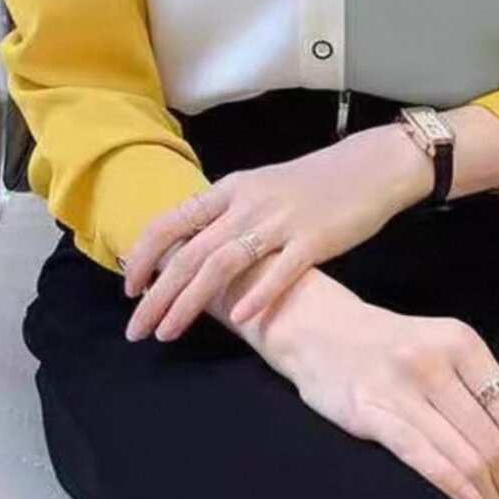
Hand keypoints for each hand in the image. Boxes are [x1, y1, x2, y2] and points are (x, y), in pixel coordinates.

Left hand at [121, 122, 432, 342]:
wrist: (369, 166)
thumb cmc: (313, 182)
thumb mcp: (260, 187)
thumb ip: (226, 213)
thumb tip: (187, 244)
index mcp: (231, 189)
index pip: (172, 221)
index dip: (145, 256)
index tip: (129, 289)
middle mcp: (248, 204)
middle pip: (191, 252)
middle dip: (157, 295)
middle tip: (137, 330)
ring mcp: (280, 222)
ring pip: (223, 264)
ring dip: (190, 302)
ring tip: (167, 332)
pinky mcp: (314, 240)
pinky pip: (280, 271)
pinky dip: (256, 293)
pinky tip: (239, 318)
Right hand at [274, 284, 498, 498]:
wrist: (318, 327)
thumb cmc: (389, 346)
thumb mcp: (441, 347)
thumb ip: (477, 386)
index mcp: (463, 344)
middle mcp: (438, 362)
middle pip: (496, 441)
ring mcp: (404, 387)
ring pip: (465, 455)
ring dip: (489, 495)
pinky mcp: (372, 411)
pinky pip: (422, 456)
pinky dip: (454, 486)